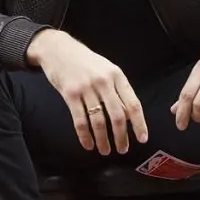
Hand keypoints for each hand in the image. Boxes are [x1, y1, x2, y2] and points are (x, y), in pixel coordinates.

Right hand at [30, 30, 148, 154]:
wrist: (57, 49)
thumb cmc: (84, 61)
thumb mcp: (105, 69)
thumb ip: (117, 89)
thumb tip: (128, 115)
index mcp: (117, 75)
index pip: (133, 104)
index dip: (139, 124)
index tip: (142, 139)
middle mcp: (103, 82)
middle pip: (117, 115)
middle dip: (121, 136)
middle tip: (122, 149)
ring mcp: (86, 88)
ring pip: (98, 121)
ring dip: (103, 139)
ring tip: (105, 150)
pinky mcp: (69, 94)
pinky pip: (80, 120)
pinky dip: (85, 136)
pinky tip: (88, 144)